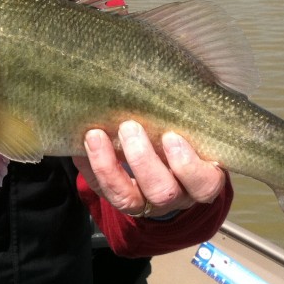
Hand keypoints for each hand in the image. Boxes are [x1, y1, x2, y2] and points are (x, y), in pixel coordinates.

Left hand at [73, 120, 225, 218]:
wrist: (166, 161)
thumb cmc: (185, 135)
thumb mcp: (192, 129)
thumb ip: (186, 117)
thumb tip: (167, 80)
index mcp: (201, 180)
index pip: (204, 184)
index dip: (187, 165)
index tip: (171, 136)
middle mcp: (176, 196)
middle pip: (162, 192)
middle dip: (142, 160)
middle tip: (129, 127)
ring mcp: (145, 204)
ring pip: (127, 199)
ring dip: (108, 166)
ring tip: (95, 135)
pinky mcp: (119, 200)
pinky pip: (100, 192)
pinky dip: (89, 169)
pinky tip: (80, 147)